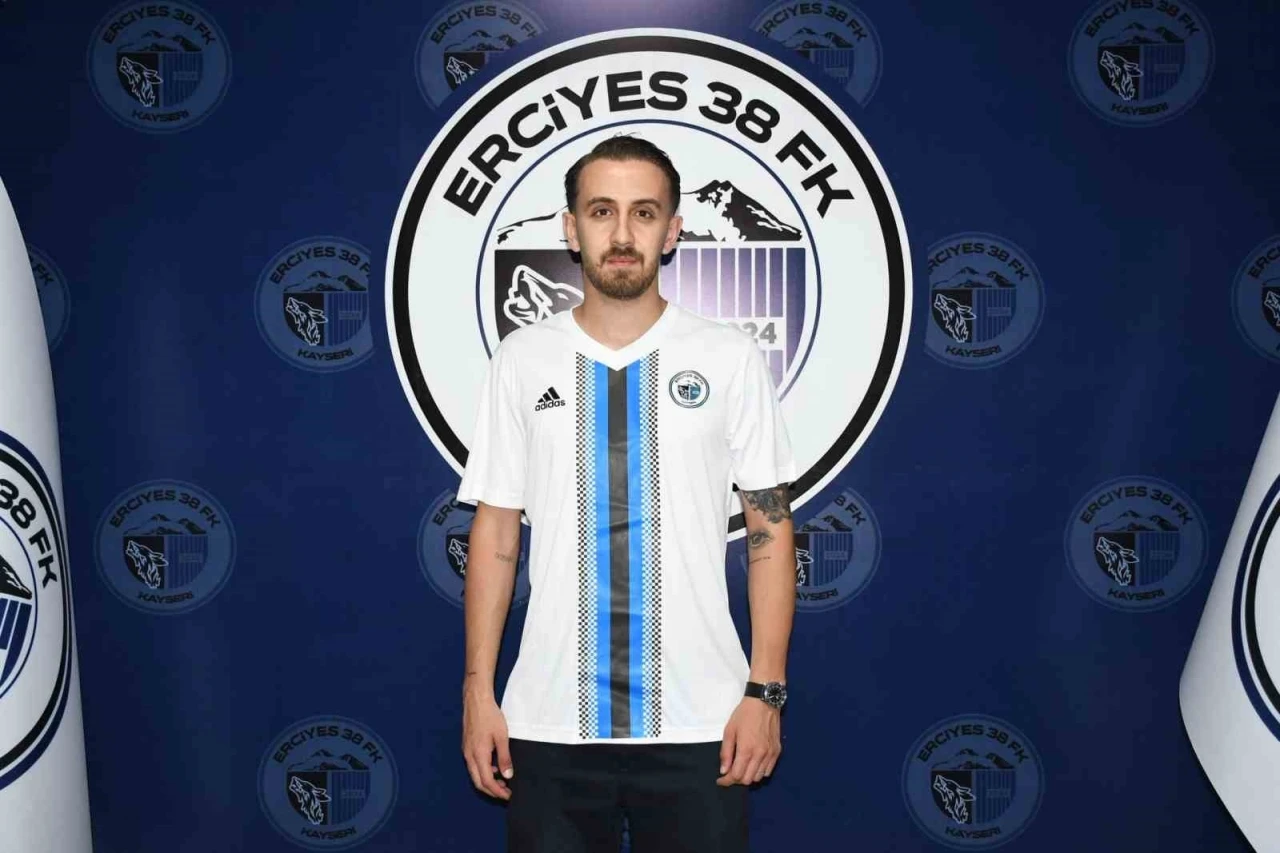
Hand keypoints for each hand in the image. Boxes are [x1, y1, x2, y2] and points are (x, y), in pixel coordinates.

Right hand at [462, 684, 512, 799]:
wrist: (476, 700)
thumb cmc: (490, 716)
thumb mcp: (502, 737)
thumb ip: (504, 758)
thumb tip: (508, 776)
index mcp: (478, 755)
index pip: (487, 782)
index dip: (497, 791)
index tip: (508, 796)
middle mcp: (469, 756)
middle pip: (478, 782)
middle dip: (492, 791)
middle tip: (506, 793)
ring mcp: (466, 751)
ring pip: (475, 775)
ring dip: (488, 781)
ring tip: (503, 782)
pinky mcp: (467, 746)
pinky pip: (474, 766)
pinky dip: (484, 772)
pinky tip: (495, 768)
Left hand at [717, 697, 780, 786]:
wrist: (764, 702)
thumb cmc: (744, 714)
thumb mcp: (729, 730)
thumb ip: (726, 752)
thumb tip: (724, 771)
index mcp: (746, 750)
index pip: (736, 776)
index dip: (726, 781)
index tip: (720, 780)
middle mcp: (760, 755)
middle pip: (748, 780)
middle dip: (736, 779)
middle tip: (730, 772)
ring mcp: (770, 754)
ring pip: (759, 777)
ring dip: (748, 776)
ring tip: (742, 767)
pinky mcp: (777, 751)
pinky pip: (768, 771)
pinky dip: (760, 772)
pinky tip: (754, 764)